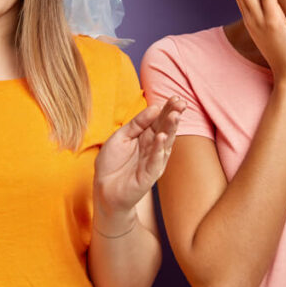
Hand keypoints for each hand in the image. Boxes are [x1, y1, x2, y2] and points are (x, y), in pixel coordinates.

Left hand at [93, 97, 184, 233]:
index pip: (159, 119)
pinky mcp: (149, 176)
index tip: (176, 97)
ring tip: (175, 116)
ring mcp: (153, 161)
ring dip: (170, 129)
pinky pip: (155, 161)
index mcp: (146, 136)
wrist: (104, 189)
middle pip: (165, 128)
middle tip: (181, 103)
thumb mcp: (121, 137)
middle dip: (173, 115)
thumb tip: (154, 107)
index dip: (167, 108)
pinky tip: (162, 138)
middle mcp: (153, 147)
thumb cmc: (112, 163)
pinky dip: (159, 150)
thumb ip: (137, 123)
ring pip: (164, 143)